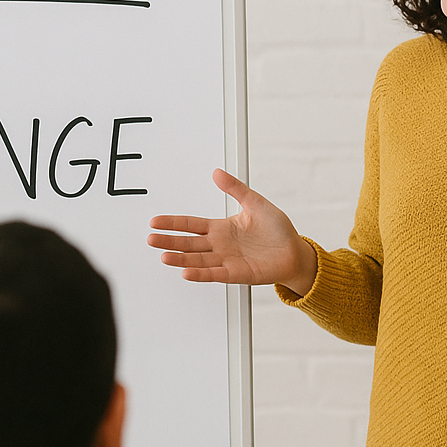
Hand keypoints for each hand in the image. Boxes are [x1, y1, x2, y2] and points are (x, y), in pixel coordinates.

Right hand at [148, 169, 316, 292]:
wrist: (295, 252)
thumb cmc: (278, 230)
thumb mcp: (255, 202)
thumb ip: (235, 188)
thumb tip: (217, 173)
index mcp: (222, 228)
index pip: (191, 225)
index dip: (173, 223)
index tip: (156, 221)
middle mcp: (220, 245)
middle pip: (189, 243)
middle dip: (169, 241)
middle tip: (151, 239)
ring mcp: (227, 260)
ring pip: (197, 259)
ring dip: (180, 259)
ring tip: (164, 256)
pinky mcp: (237, 273)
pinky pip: (215, 273)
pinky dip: (200, 274)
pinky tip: (186, 272)